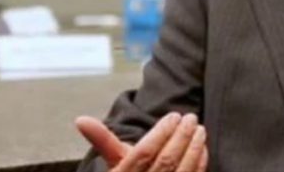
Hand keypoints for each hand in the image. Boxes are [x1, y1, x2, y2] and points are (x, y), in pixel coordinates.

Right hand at [75, 112, 207, 171]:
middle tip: (190, 118)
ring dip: (193, 148)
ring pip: (181, 171)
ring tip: (199, 129)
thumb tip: (80, 119)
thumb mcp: (113, 162)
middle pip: (166, 161)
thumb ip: (102, 140)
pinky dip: (200, 163)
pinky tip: (203, 148)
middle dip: (181, 137)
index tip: (173, 116)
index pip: (144, 153)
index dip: (160, 133)